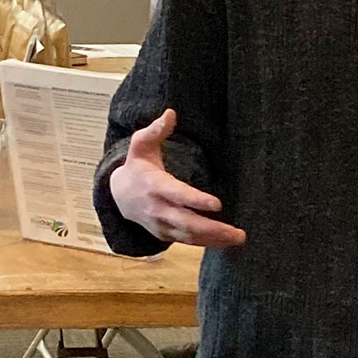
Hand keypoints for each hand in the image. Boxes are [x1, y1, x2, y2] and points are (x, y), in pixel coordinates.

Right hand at [109, 110, 245, 248]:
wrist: (118, 196)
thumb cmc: (137, 166)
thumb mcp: (140, 144)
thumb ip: (155, 130)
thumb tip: (171, 113)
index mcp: (154, 185)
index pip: (177, 194)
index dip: (196, 200)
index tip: (218, 204)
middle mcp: (157, 208)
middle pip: (186, 223)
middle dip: (213, 229)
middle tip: (238, 233)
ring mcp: (160, 225)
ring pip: (188, 236)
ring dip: (214, 239)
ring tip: (238, 238)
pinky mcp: (165, 234)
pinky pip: (187, 242)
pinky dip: (206, 243)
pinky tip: (225, 242)